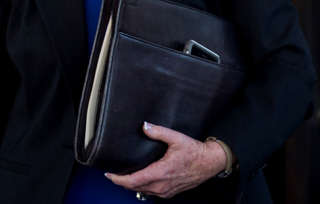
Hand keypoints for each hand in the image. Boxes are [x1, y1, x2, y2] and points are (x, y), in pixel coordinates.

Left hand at [105, 122, 227, 198]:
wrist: (210, 163)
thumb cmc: (195, 152)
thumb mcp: (176, 138)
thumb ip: (158, 132)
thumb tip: (145, 126)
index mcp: (161, 172)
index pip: (134, 181)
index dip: (119, 179)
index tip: (109, 174)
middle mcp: (162, 185)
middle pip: (135, 188)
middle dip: (122, 182)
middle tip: (112, 175)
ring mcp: (167, 191)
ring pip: (143, 192)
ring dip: (132, 186)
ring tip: (123, 178)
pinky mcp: (171, 192)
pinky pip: (152, 193)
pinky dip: (142, 188)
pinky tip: (139, 181)